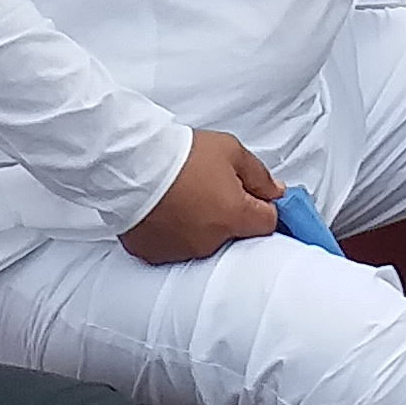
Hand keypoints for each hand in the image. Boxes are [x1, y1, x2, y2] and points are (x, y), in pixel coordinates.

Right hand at [121, 128, 285, 266]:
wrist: (130, 163)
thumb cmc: (178, 154)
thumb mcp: (231, 150)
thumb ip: (260, 175)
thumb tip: (275, 192)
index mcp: (235, 216)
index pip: (268, 223)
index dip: (263, 206)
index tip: (254, 197)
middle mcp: (212, 241)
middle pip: (235, 234)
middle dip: (230, 215)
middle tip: (211, 188)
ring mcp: (182, 251)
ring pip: (204, 243)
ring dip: (201, 225)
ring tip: (183, 197)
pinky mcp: (155, 254)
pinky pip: (173, 247)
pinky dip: (173, 234)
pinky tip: (166, 211)